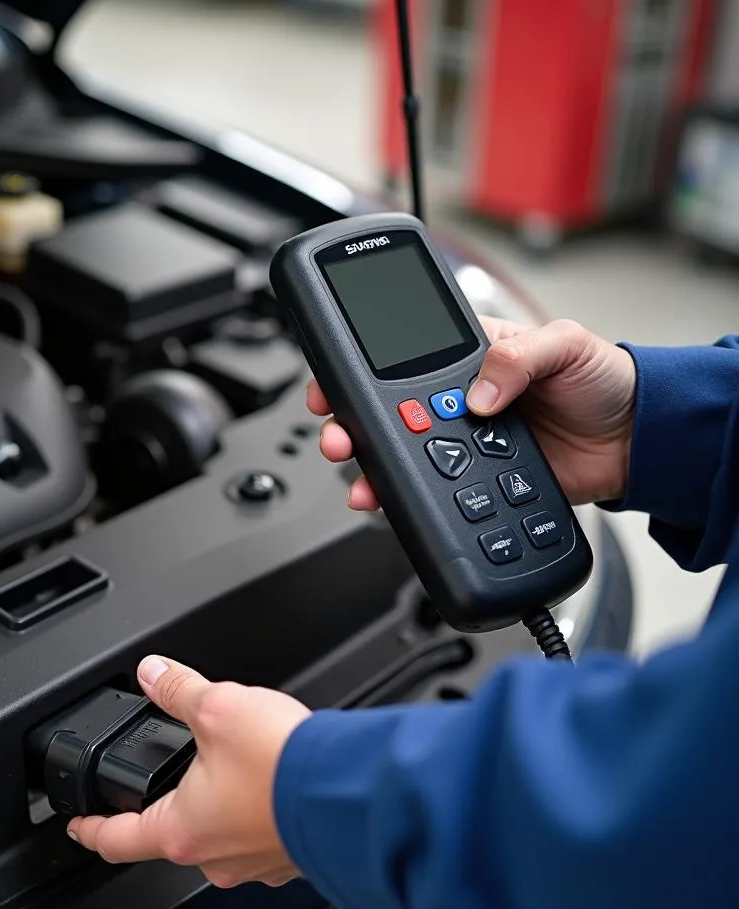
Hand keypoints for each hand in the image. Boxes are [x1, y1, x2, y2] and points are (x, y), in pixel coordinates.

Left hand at [67, 656, 311, 887]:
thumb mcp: (218, 707)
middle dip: (168, 801)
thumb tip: (153, 673)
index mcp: (181, 830)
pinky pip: (258, 834)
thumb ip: (178, 689)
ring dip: (218, 803)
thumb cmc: (283, 764)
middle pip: (172, 833)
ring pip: (219, 833)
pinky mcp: (288, 856)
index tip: (78, 826)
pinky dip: (256, 808)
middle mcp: (214, 857)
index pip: (116, 840)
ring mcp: (254, 862)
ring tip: (233, 766)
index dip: (90, 830)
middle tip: (170, 775)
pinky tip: (269, 779)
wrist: (350, 789)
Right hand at [309, 316, 636, 506]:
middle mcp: (456, 403)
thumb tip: (476, 394)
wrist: (637, 444)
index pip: (400, 358)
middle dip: (348, 423)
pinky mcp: (475, 483)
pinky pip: (430, 495)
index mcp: (469, 358)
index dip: (359, 368)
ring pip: (399, 457)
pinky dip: (403, 501)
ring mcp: (463, 446)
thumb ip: (518, 358)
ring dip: (368, 468)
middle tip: (337, 434)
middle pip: (385, 413)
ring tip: (358, 477)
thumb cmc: (606, 381)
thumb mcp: (566, 345)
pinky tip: (389, 502)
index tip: (332, 382)